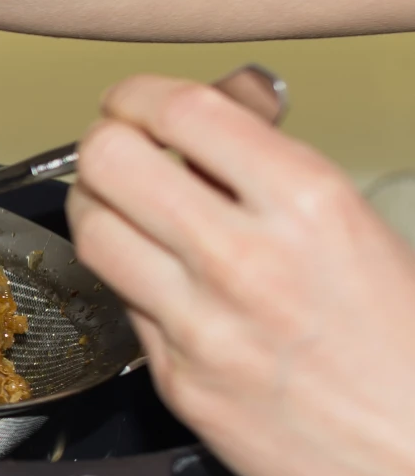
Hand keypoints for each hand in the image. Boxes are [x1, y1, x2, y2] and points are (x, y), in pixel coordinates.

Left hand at [69, 75, 414, 475]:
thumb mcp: (355, 226)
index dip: (138, 96)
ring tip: (126, 213)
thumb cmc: (403, 345)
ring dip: (97, 209)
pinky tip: (162, 282)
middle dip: (105, 145)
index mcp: (308, 204)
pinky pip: (119, 304)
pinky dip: (129, 280)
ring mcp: (202, 324)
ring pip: (92, 232)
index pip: (182, 111)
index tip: (132, 102)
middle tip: (119, 153)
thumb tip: (227, 106)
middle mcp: (245, 259)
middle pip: (108, 162)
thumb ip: (273, 165)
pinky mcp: (174, 380)